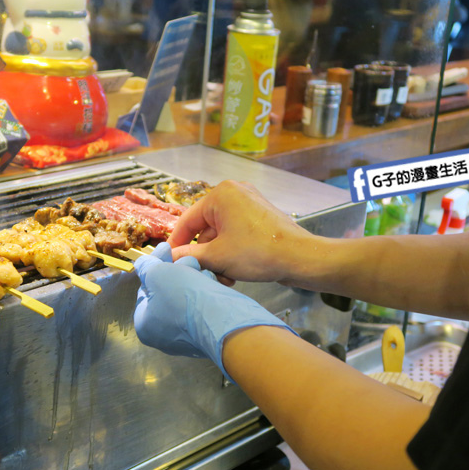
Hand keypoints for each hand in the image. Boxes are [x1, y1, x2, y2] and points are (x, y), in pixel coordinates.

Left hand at [134, 243, 295, 378]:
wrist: (224, 320)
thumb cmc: (185, 299)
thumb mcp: (157, 274)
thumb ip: (146, 266)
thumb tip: (143, 263)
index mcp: (145, 326)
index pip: (146, 289)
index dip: (157, 266)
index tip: (167, 251)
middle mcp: (164, 335)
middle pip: (167, 291)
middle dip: (178, 271)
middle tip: (188, 261)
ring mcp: (188, 335)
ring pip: (187, 296)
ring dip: (194, 277)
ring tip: (202, 272)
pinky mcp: (209, 331)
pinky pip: (204, 305)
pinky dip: (207, 291)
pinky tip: (211, 283)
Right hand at [167, 180, 313, 285]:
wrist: (299, 258)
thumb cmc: (258, 252)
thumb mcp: (217, 256)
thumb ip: (188, 256)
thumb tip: (170, 259)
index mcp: (221, 194)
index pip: (187, 220)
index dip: (176, 243)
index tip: (168, 260)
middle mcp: (235, 192)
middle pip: (205, 228)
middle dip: (204, 255)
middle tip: (203, 274)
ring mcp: (249, 203)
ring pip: (220, 233)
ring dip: (218, 257)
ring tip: (224, 276)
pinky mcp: (260, 216)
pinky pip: (235, 232)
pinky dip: (231, 251)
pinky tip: (234, 271)